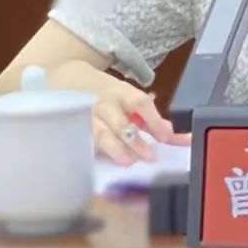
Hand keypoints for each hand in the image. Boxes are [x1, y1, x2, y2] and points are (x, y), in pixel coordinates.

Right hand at [50, 62, 189, 166]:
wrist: (71, 81)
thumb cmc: (110, 96)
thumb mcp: (130, 99)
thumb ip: (151, 119)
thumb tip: (176, 136)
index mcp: (123, 93)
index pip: (140, 103)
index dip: (154, 121)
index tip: (166, 137)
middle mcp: (105, 105)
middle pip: (120, 123)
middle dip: (135, 141)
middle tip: (150, 157)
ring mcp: (88, 119)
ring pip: (101, 136)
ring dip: (116, 150)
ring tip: (129, 163)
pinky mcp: (76, 133)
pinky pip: (87, 146)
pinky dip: (99, 155)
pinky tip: (107, 165)